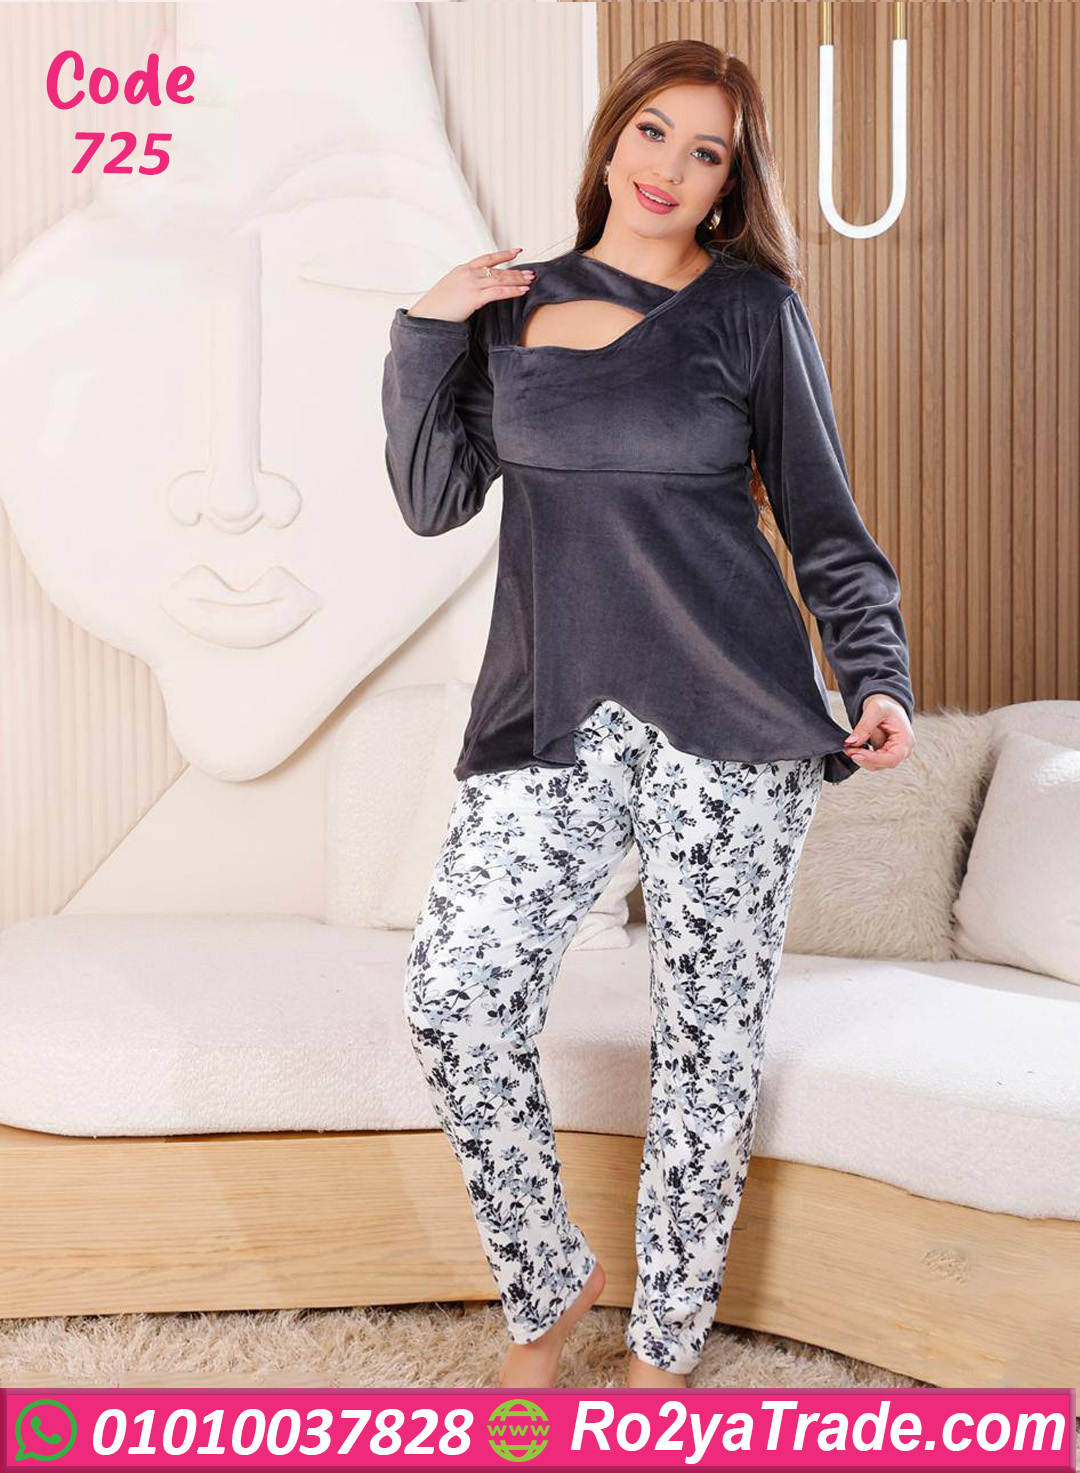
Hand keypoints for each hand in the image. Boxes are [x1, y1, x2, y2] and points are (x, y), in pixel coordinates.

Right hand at [407, 247, 534, 324]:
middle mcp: (468, 273)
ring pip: (500, 279)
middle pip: (498, 270)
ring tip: (531, 280)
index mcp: (462, 269)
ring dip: (518, 280)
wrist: (426, 316)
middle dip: (516, 271)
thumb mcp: (450, 289)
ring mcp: (471, 284)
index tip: (517, 252)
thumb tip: (475, 291)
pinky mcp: (474, 297)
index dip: (503, 254)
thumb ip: (464, 286)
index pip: (487, 258)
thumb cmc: (437, 307)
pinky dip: (512, 290)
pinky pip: (498, 292)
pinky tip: (523, 291)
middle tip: (531, 272)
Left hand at [842, 693, 914, 770]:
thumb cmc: (885, 705)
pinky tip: (853, 747)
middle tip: (848, 749)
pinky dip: (860, 755)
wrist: (886, 704)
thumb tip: (850, 742)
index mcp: (906, 741)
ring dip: (860, 758)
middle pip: (882, 764)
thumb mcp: (874, 710)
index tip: (855, 753)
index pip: (891, 759)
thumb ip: (864, 727)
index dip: (872, 759)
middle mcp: (902, 751)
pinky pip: (871, 760)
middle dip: (863, 759)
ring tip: (849, 746)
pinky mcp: (884, 755)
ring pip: (875, 765)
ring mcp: (893, 754)